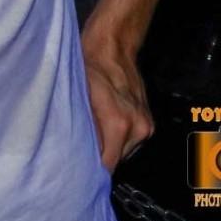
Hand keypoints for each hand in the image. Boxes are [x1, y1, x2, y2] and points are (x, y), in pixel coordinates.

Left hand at [82, 39, 153, 172]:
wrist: (113, 47)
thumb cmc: (89, 67)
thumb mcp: (76, 96)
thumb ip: (79, 128)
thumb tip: (72, 154)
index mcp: (118, 124)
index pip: (107, 165)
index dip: (90, 171)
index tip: (75, 173)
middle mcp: (137, 128)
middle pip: (114, 160)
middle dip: (97, 158)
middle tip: (77, 151)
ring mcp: (146, 126)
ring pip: (122, 151)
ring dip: (108, 147)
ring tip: (90, 134)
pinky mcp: (149, 123)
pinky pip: (129, 141)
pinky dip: (116, 138)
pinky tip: (103, 126)